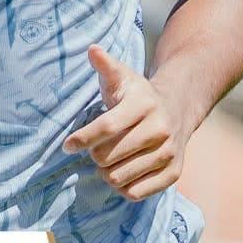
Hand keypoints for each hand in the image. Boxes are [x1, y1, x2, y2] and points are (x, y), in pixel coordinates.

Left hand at [61, 44, 189, 201]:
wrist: (176, 109)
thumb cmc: (137, 93)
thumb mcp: (121, 76)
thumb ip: (105, 65)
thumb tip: (91, 49)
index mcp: (144, 104)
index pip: (107, 126)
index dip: (83, 138)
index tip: (67, 145)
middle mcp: (160, 129)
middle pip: (109, 155)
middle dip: (94, 155)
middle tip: (93, 149)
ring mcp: (169, 153)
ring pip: (120, 177)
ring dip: (105, 172)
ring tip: (106, 160)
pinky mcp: (173, 173)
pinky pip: (136, 193)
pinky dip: (122, 187)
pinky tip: (120, 171)